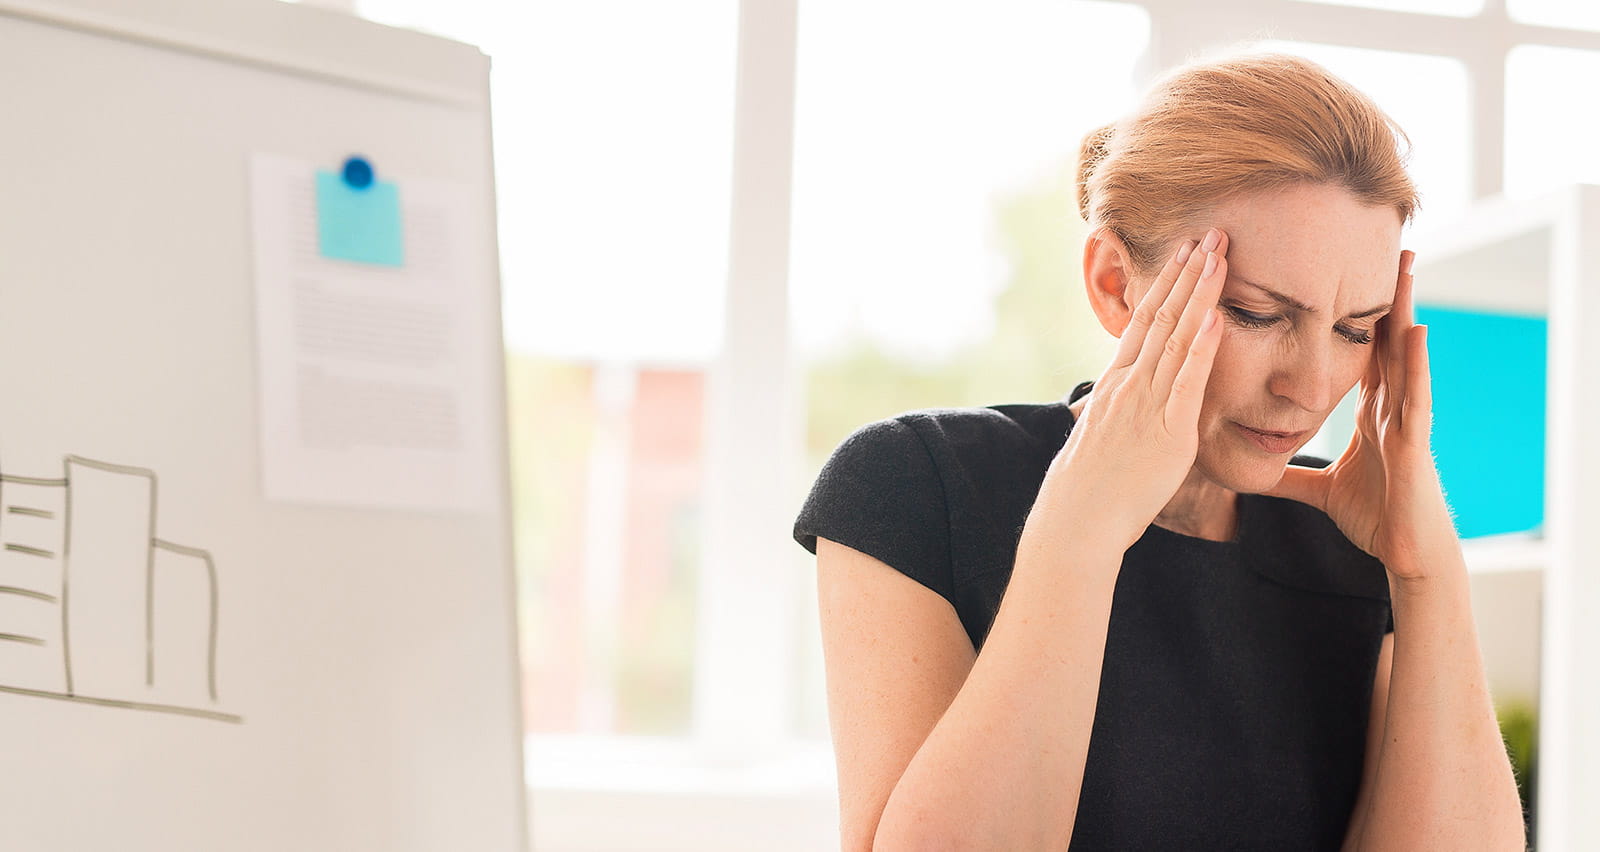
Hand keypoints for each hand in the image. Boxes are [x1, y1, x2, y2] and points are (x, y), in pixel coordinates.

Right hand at [1052, 227, 1229, 551]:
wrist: (1076, 520)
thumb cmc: (1087, 490)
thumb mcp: (1099, 439)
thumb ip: (1117, 415)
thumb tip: (1120, 406)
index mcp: (1115, 385)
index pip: (1144, 322)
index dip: (1167, 286)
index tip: (1185, 255)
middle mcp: (1129, 385)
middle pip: (1161, 316)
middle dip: (1187, 273)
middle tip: (1210, 234)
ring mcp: (1146, 404)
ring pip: (1176, 337)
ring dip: (1199, 294)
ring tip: (1219, 256)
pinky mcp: (1167, 431)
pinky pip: (1187, 381)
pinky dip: (1202, 347)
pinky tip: (1216, 316)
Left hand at [1263, 250, 1452, 577]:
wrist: (1405, 553)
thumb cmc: (1374, 518)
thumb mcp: (1319, 489)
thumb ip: (1290, 475)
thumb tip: (1255, 471)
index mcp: (1372, 413)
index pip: (1360, 354)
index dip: (1353, 317)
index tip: (1340, 278)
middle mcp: (1392, 407)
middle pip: (1385, 340)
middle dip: (1385, 296)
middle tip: (1384, 247)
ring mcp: (1407, 418)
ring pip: (1406, 355)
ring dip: (1406, 310)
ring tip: (1406, 265)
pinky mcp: (1416, 439)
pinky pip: (1416, 394)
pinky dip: (1415, 363)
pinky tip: (1415, 330)